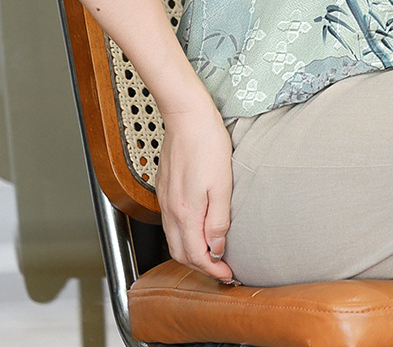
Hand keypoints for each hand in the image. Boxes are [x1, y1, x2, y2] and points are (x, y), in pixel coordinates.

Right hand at [155, 100, 235, 282]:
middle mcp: (170, 209)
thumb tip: (217, 248)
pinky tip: (197, 228)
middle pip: (180, 253)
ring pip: (173, 239)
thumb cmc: (208, 144)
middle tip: (222, 270)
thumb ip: (218, 220)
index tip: (228, 276)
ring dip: (191, 252)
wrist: (187, 116)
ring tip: (212, 253)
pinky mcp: (164, 188)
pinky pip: (170, 223)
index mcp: (185, 212)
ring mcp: (165, 199)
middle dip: (200, 267)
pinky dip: (183, 235)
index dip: (213, 270)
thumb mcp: (222, 184)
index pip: (196, 255)